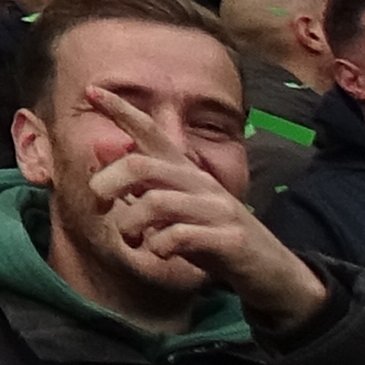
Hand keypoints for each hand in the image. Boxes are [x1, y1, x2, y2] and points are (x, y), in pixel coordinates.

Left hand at [88, 99, 327, 330]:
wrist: (274, 275)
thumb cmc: (215, 241)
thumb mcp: (176, 212)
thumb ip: (142, 189)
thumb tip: (101, 159)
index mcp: (187, 173)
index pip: (152, 132)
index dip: (121, 111)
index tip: (90, 90)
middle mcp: (202, 184)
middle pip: (140, 166)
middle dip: (108, 183)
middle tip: (97, 203)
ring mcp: (219, 210)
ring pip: (156, 202)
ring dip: (131, 224)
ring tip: (132, 239)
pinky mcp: (231, 239)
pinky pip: (181, 235)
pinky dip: (159, 245)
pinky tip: (159, 253)